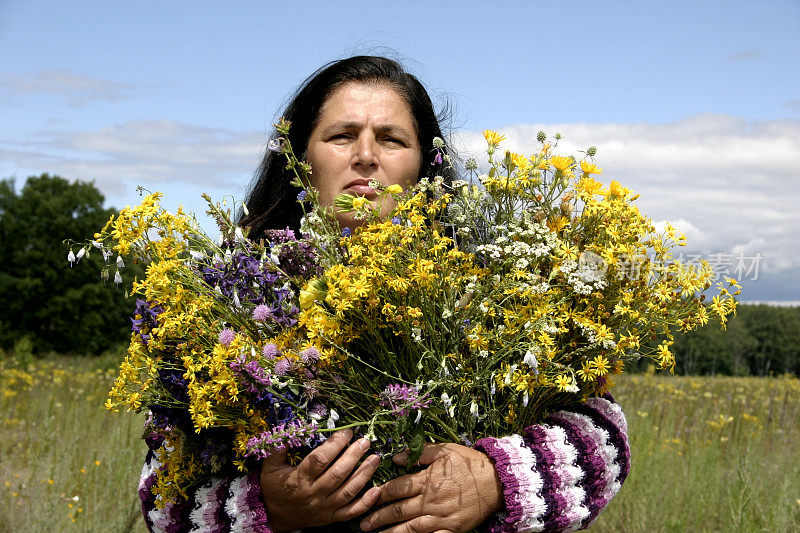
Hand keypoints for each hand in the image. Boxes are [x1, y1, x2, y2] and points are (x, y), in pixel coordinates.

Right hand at [259, 428, 381, 531]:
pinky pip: (351, 512)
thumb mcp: (269, 467)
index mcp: (299, 479)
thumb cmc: (274, 488)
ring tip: (375, 458)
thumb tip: (291, 428)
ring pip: (348, 491)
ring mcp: (324, 508)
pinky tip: (377, 489)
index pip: (320, 459)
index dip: (335, 444)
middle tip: (365, 441)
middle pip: (338, 474)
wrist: (273, 517)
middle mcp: (313, 494)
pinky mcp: (330, 518)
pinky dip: (366, 502)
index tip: (346, 432)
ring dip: (364, 474)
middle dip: (354, 456)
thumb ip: (278, 448)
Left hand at [359, 443, 502, 532]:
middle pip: (398, 510)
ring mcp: (441, 518)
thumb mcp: (444, 450)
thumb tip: (395, 456)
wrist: (496, 481)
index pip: (397, 488)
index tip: (367, 496)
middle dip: (378, 517)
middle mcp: (431, 500)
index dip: (380, 493)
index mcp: (427, 480)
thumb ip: (419, 452)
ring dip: (390, 532)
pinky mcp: (451, 530)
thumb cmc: (469, 463)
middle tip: (362, 523)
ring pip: (410, 528)